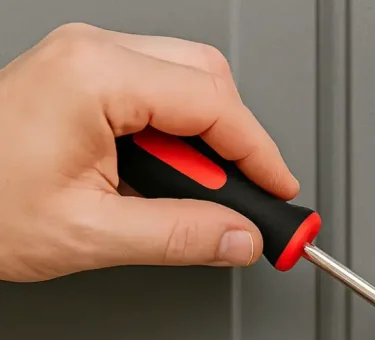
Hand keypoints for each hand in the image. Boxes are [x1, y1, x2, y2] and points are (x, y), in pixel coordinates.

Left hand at [0, 24, 298, 281]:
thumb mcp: (92, 235)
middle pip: (207, 80)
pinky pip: (152, 93)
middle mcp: (92, 53)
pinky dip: (174, 138)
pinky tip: (164, 180)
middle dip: (237, 144)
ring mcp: (84, 61)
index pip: (213, 104)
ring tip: (195, 201)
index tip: (281, 193)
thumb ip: (179, 237)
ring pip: (184, 83)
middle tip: (246, 203)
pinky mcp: (80, 79)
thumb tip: (238, 238)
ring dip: (204, 144)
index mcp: (96, 77)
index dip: (259, 154)